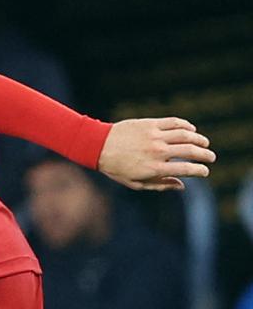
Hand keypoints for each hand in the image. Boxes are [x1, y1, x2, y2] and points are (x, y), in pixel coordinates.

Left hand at [98, 117, 214, 190]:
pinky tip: (190, 130)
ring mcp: (154, 136)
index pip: (187, 169)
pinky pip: (173, 122)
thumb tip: (182, 186)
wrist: (97, 146)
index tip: (204, 171)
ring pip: (186, 135)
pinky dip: (186, 125)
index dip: (201, 170)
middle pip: (191, 151)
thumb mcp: (136, 183)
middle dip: (205, 155)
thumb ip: (160, 185)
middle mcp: (158, 152)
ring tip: (204, 142)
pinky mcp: (149, 124)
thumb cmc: (116, 167)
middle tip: (210, 157)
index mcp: (156, 168)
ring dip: (199, 139)